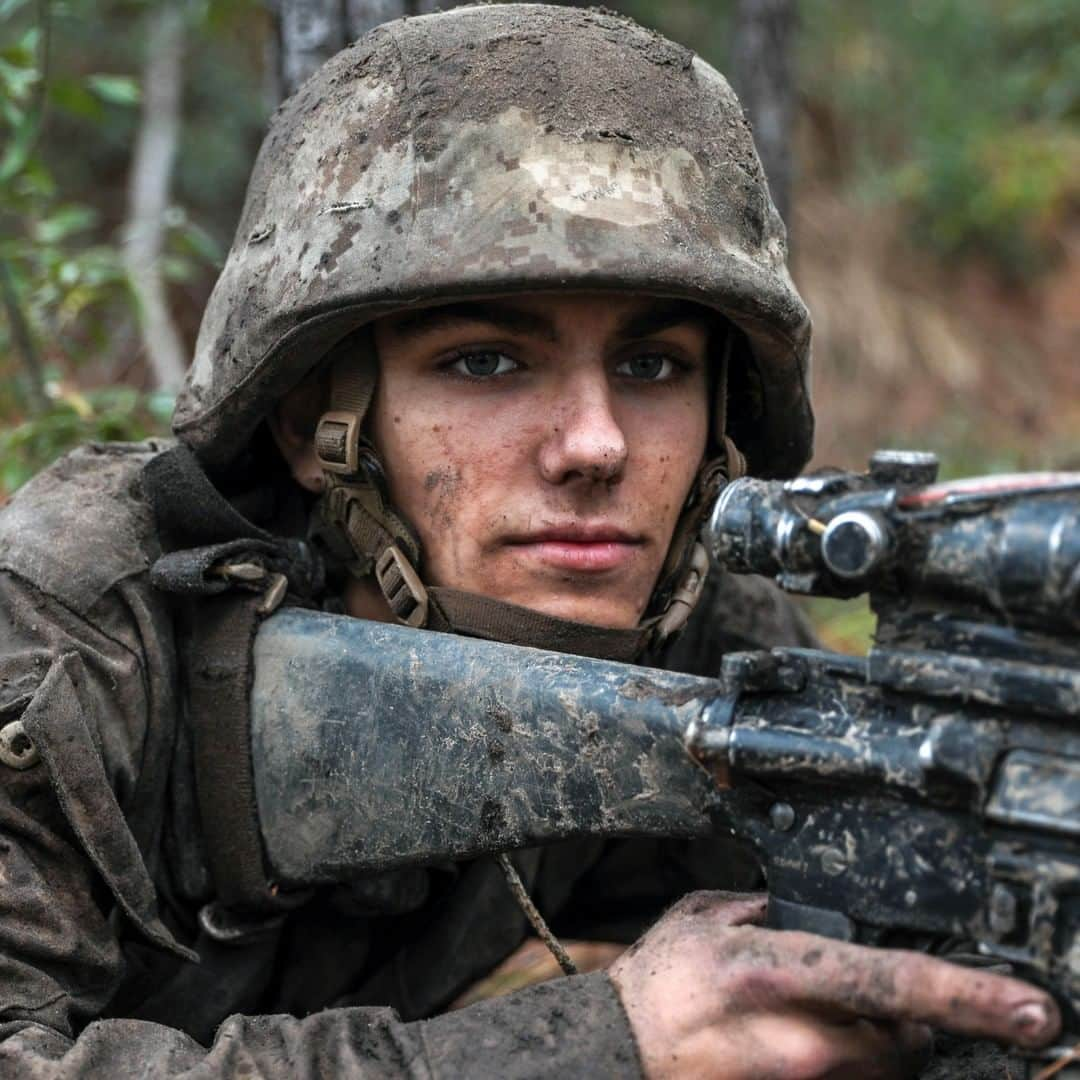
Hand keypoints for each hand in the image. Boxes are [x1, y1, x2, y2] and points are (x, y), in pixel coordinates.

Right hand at [609, 891, 1060, 1079]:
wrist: (616, 1057)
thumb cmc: (659, 983)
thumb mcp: (705, 915)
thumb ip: (768, 908)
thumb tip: (814, 910)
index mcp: (774, 969)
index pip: (891, 980)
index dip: (969, 995)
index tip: (1030, 1007)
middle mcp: (799, 1039)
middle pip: (907, 1036)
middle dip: (907, 1017)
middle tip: (864, 996)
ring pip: (886, 1069)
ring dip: (876, 1043)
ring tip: (816, 1020)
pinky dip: (846, 1065)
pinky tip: (799, 1044)